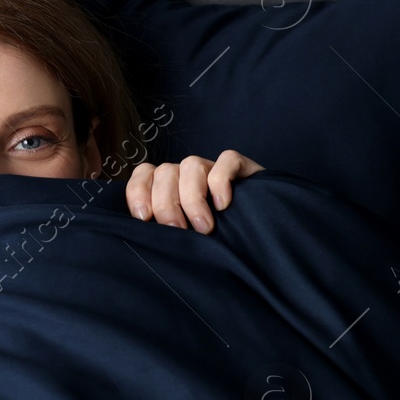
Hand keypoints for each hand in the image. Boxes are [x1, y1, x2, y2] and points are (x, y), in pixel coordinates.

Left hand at [126, 150, 263, 234]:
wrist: (261, 234)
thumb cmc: (213, 238)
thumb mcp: (181, 235)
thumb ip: (162, 230)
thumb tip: (142, 238)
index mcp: (167, 185)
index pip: (143, 174)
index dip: (138, 192)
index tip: (143, 218)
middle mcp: (186, 173)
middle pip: (165, 173)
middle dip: (167, 204)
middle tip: (178, 231)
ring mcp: (211, 167)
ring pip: (191, 165)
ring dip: (193, 197)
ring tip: (204, 227)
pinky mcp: (239, 166)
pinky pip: (226, 160)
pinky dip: (221, 181)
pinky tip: (223, 205)